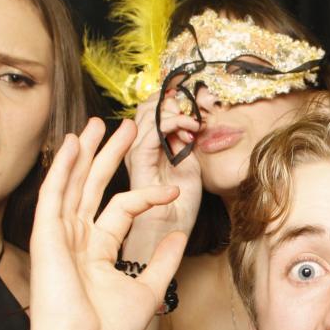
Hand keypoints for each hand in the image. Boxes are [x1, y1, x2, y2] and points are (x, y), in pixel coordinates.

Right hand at [28, 117, 186, 329]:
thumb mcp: (148, 289)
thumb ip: (163, 261)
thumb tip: (180, 234)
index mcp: (98, 250)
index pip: (123, 208)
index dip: (148, 195)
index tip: (173, 189)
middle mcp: (77, 239)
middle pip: (93, 187)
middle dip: (108, 156)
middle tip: (123, 128)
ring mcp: (59, 236)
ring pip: (73, 184)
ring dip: (85, 153)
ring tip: (98, 123)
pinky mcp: (46, 236)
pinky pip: (54, 195)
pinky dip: (63, 168)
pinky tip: (74, 144)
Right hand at [123, 91, 203, 247]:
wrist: (173, 228)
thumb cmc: (181, 202)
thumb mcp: (189, 163)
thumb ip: (185, 140)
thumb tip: (188, 117)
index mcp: (148, 146)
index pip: (152, 110)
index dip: (171, 101)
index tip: (194, 104)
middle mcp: (138, 146)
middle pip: (147, 108)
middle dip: (172, 102)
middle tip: (194, 112)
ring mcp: (136, 153)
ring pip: (147, 115)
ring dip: (175, 113)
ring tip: (193, 126)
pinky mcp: (139, 162)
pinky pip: (151, 133)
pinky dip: (172, 125)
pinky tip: (188, 132)